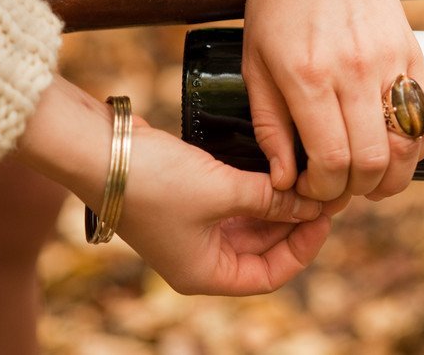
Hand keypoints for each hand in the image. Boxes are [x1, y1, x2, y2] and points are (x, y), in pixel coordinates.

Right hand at [16, 76, 337, 295]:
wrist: (99, 148)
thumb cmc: (155, 179)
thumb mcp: (223, 191)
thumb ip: (271, 198)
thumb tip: (312, 202)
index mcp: (204, 274)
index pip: (270, 275)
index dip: (303, 248)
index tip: (324, 215)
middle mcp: (198, 258)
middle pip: (262, 250)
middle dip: (294, 221)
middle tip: (322, 190)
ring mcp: (191, 231)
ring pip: (250, 225)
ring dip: (277, 204)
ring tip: (305, 177)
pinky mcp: (187, 201)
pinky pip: (233, 204)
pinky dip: (257, 191)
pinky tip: (277, 170)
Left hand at [242, 0, 423, 201]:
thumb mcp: (254, 61)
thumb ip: (269, 125)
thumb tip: (285, 178)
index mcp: (307, 76)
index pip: (331, 160)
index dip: (324, 190)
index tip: (312, 188)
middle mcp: (353, 72)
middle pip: (372, 161)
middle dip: (355, 189)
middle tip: (339, 187)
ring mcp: (389, 61)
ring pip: (408, 146)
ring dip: (392, 176)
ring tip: (370, 178)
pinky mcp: (412, 52)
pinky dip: (415, 144)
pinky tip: (395, 148)